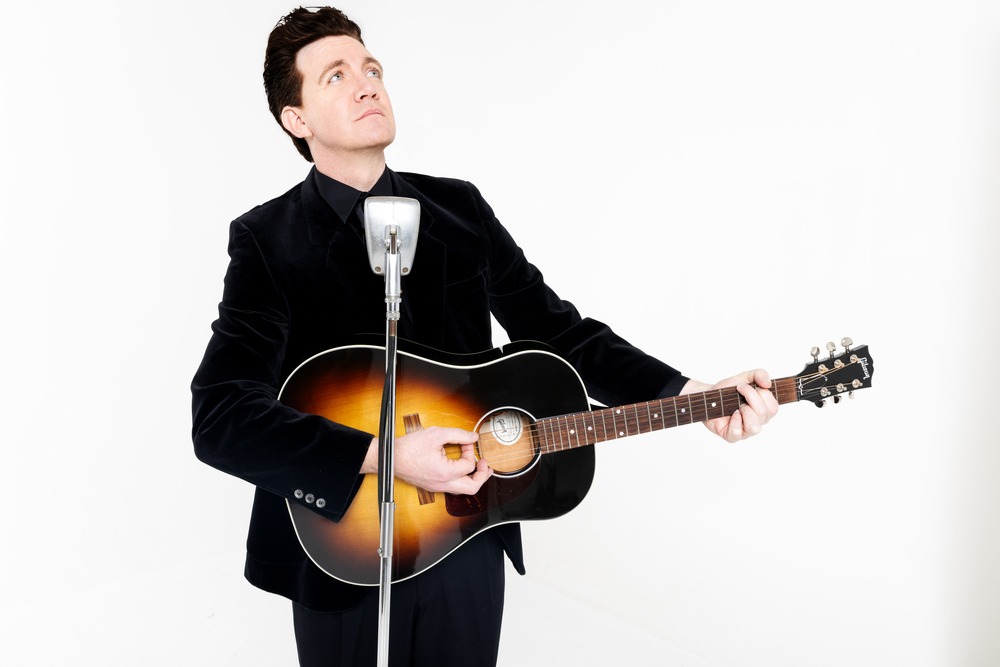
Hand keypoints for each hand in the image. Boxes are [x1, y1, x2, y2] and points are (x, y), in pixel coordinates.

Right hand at [362, 427, 491, 494]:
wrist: (390, 457)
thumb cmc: (408, 448)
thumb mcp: (436, 434)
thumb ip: (458, 434)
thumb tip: (473, 437)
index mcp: (445, 473)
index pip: (469, 465)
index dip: (471, 451)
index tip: (466, 442)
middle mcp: (443, 484)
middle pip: (472, 488)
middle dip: (482, 476)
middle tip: (485, 465)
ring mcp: (438, 487)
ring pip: (463, 491)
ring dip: (473, 479)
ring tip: (479, 469)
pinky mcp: (433, 486)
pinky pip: (453, 487)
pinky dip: (461, 479)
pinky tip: (462, 469)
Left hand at [682, 370, 778, 442]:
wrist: (710, 396)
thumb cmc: (729, 390)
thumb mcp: (745, 377)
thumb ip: (759, 374)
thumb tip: (768, 383)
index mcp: (764, 411)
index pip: (773, 407)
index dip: (761, 394)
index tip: (745, 386)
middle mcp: (758, 422)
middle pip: (764, 414)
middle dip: (750, 398)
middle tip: (739, 392)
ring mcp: (745, 431)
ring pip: (754, 427)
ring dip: (745, 411)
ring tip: (737, 406)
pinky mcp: (732, 436)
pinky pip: (737, 432)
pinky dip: (734, 420)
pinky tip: (731, 414)